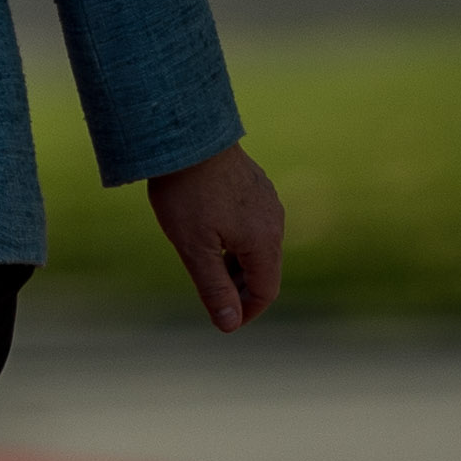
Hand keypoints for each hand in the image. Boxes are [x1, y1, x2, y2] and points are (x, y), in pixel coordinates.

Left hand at [147, 140, 285, 331]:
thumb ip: (213, 287)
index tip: (224, 320)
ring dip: (236, 263)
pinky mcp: (255, 185)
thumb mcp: (194, 247)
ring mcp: (266, 200)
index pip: (266, 290)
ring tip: (205, 265)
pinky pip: (251, 222)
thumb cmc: (187, 193)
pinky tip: (209, 233)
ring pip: (257, 245)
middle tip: (210, 297)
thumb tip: (230, 324)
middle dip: (240, 288)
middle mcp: (273, 221)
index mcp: (264, 241)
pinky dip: (235, 239)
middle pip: (263, 268)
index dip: (246, 310)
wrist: (188, 136)